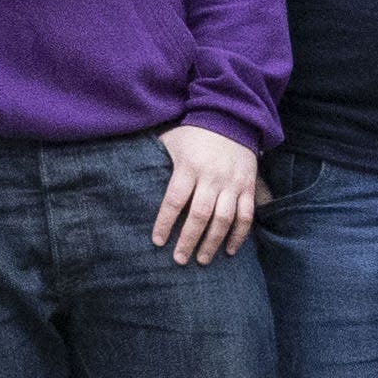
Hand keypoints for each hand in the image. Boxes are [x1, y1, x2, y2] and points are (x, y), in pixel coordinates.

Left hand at [149, 121, 258, 264]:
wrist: (231, 117)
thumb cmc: (194, 133)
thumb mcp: (171, 141)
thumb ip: (156, 160)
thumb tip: (129, 173)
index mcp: (189, 166)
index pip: (174, 200)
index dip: (165, 222)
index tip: (158, 242)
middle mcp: (212, 177)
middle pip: (200, 214)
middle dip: (189, 240)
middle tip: (179, 260)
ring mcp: (232, 183)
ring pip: (224, 219)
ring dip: (213, 242)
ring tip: (202, 260)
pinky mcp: (248, 186)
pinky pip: (246, 215)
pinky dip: (239, 235)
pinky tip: (230, 251)